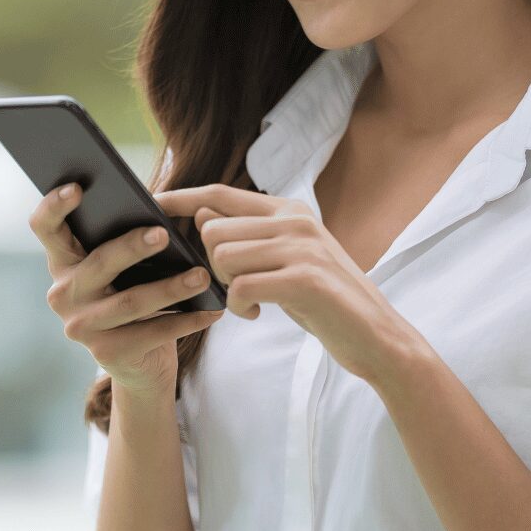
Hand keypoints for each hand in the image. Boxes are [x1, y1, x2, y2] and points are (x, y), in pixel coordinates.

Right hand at [29, 183, 226, 401]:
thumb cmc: (133, 295)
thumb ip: (124, 239)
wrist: (139, 362)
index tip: (77, 188)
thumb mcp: (123, 268)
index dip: (54, 206)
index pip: (45, 228)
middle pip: (98, 264)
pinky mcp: (106, 354)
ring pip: (129, 302)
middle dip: (132, 247)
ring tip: (202, 276)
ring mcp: (81, 327)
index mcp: (63, 262)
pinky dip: (186, 321)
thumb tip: (157, 212)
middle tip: (164, 233)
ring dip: (171, 288)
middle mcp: (62, 294)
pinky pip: (152, 333)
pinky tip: (210, 310)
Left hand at [152, 183, 428, 386]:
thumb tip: (202, 214)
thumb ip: (249, 237)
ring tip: (250, 303)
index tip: (153, 200)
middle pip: (213, 230)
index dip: (182, 197)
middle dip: (212, 266)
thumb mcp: (285, 261)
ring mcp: (301, 247)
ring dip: (226, 288)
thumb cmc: (325, 301)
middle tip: (236, 288)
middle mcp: (294, 220)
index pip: (220, 194)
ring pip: (222, 257)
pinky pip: (240, 288)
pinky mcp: (304, 279)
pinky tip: (259, 314)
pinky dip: (239, 307)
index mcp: (288, 210)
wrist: (377, 337)